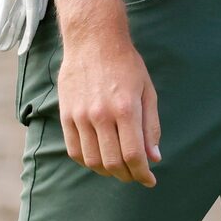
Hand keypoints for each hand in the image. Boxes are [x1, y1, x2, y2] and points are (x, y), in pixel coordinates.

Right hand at [57, 27, 161, 185]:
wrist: (93, 40)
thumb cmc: (127, 65)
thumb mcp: (148, 92)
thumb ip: (151, 127)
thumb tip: (154, 158)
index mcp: (126, 109)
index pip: (134, 155)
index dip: (143, 174)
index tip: (149, 180)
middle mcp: (101, 115)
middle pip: (113, 162)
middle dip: (127, 175)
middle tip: (135, 175)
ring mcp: (80, 116)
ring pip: (92, 160)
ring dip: (107, 171)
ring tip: (118, 169)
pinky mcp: (66, 114)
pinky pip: (74, 150)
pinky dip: (87, 161)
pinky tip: (99, 159)